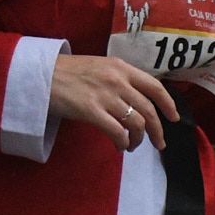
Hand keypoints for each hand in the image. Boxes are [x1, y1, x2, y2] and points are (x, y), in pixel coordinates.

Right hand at [50, 55, 178, 151]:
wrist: (40, 74)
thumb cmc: (67, 72)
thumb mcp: (99, 67)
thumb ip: (119, 79)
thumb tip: (136, 100)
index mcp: (121, 67)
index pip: (155, 87)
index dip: (169, 104)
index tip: (174, 118)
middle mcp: (117, 80)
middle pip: (149, 110)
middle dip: (157, 131)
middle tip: (158, 143)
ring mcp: (105, 95)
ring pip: (136, 123)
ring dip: (138, 140)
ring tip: (132, 146)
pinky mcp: (91, 111)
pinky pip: (117, 132)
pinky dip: (122, 143)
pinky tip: (120, 147)